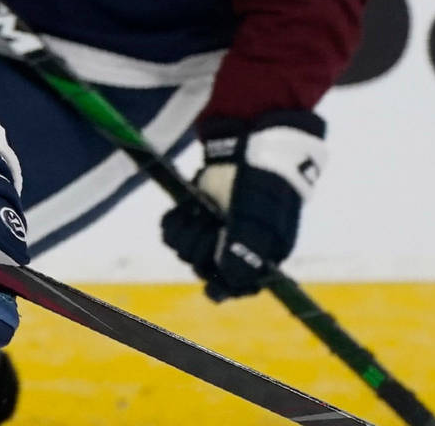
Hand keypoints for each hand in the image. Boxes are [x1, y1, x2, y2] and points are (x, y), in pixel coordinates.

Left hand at [161, 109, 325, 300]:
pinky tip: (183, 210)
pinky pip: (173, 231)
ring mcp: (213, 228)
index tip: (211, 288)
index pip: (240, 285)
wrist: (250, 146)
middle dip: (201, 249)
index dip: (224, 288)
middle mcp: (235, 245)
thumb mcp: (257, 220)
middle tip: (208, 227)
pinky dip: (173, 223)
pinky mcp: (195, 212)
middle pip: (205, 267)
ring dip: (186, 235)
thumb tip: (229, 280)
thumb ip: (244, 252)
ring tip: (197, 213)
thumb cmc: (261, 186)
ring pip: (186, 251)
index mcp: (261, 253)